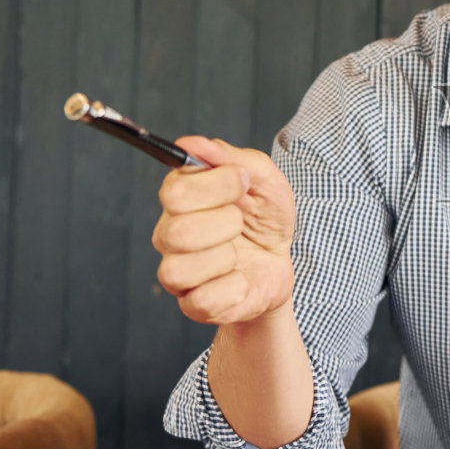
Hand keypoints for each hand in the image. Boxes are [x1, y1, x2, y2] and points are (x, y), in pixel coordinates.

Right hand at [151, 135, 294, 325]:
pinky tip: (241, 279)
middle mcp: (169, 234)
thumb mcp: (266, 181)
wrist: (280, 264)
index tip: (242, 183)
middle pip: (176, 232)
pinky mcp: (194, 304)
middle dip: (225, 224)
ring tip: (239, 254)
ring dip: (226, 258)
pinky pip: (203, 300)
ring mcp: (178, 272)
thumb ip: (235, 159)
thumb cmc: (265, 219)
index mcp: (181, 199)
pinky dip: (234, 289)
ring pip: (180, 269)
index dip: (216, 186)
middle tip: (241, 222)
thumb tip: (194, 144)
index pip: (174, 191)